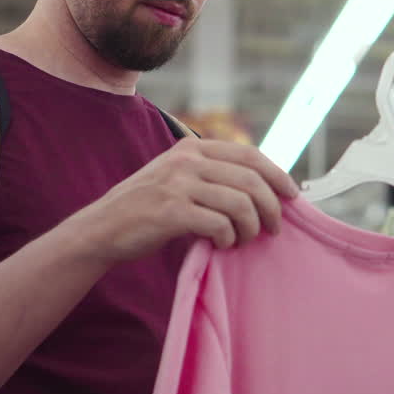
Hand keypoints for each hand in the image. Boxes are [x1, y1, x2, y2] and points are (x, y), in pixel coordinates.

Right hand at [73, 138, 299, 263]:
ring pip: (240, 203)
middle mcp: (186, 161)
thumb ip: (210, 175)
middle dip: (271, 206)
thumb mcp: (176, 177)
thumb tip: (261, 187)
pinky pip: (220, 224)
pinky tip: (222, 245)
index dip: (277, 174)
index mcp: (191, 148)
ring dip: (251, 227)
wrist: (101, 229)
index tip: (292, 194)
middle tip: (274, 228)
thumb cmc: (145, 209)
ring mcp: (178, 184)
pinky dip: (229, 238)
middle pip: (251, 179)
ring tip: (244, 240)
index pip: (249, 154)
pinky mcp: (171, 211)